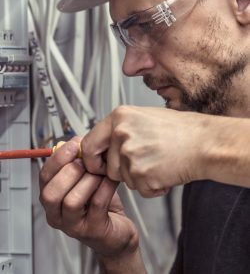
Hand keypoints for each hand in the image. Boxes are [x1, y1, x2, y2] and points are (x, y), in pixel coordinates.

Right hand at [39, 137, 138, 257]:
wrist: (118, 231)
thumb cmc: (100, 203)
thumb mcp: (86, 179)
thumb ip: (79, 163)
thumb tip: (79, 141)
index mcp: (52, 198)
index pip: (44, 177)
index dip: (57, 159)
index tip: (74, 145)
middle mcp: (57, 214)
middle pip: (50, 193)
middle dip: (69, 171)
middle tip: (87, 161)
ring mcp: (73, 226)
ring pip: (72, 201)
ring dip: (89, 181)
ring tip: (101, 172)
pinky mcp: (92, 230)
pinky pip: (96, 204)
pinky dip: (105, 187)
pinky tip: (112, 179)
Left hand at [81, 106, 207, 196]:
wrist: (204, 142)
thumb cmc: (179, 130)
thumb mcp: (143, 118)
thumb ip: (119, 130)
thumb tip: (102, 143)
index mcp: (119, 117)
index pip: (88, 144)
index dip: (92, 159)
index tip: (98, 165)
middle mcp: (121, 134)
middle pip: (106, 167)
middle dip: (119, 172)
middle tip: (138, 166)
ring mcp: (130, 154)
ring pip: (124, 179)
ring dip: (139, 177)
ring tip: (158, 162)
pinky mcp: (142, 174)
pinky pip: (140, 189)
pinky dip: (152, 186)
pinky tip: (165, 171)